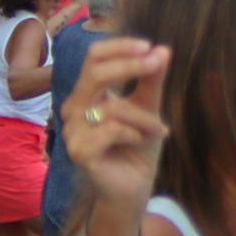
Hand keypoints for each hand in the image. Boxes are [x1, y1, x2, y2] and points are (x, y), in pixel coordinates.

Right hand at [65, 36, 171, 211]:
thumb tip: (162, 49)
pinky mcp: (79, 151)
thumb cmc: (137, 148)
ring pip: (111, 107)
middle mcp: (74, 108)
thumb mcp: (149, 109)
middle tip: (157, 64)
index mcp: (87, 93)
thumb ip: (151, 80)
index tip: (151, 47)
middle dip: (129, 66)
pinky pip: (111, 130)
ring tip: (160, 130)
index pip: (94, 57)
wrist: (133, 188)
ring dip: (143, 117)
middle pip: (95, 73)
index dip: (120, 47)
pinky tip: (139, 143)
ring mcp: (72, 130)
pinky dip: (133, 134)